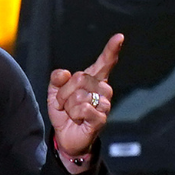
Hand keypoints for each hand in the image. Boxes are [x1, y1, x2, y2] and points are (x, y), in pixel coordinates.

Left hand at [47, 33, 123, 161]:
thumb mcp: (55, 93)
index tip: (119, 37)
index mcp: (93, 80)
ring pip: (80, 94)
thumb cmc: (64, 113)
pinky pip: (83, 108)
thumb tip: (64, 73)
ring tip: (71, 113)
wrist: (66, 137)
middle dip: (64, 92)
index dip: (111, 50)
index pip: (104, 63)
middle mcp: (102, 89)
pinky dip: (73, 114)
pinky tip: (77, 119)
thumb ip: (57, 80)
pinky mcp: (102, 118)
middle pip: (80, 77)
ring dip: (68, 105)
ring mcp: (104, 104)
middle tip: (64, 104)